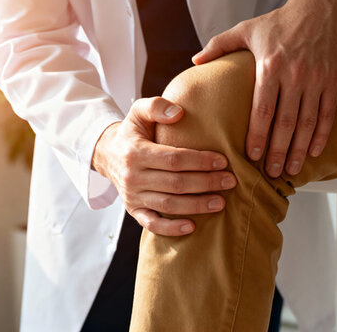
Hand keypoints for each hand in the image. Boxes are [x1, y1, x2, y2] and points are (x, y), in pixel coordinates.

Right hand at [92, 97, 236, 235]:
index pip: (174, 159)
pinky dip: (171, 228)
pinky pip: (152, 224)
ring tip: (221, 202)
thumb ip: (157, 106)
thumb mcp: (138, 111)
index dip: (200, 161)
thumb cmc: (132, 132)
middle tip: (230, 181)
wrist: (106, 154)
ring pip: (168, 205)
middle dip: (206, 183)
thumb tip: (179, 113)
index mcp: (136, 152)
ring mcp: (133, 196)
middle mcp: (133, 177)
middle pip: (176, 184)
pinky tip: (192, 226)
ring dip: (197, 206)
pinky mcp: (133, 210)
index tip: (223, 161)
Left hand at [193, 0, 336, 177]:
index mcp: (270, 66)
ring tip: (292, 169)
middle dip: (278, 151)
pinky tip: (315, 151)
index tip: (252, 156)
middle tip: (271, 172)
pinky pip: (328, 113)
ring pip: (308, 122)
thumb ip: (219, 45)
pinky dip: (322, 135)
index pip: (262, 109)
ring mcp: (316, 80)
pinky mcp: (333, 81)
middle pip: (285, 122)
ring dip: (300, 149)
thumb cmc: (280, 21)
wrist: (319, 8)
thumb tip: (195, 61)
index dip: (257, 135)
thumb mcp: (246, 29)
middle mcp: (295, 75)